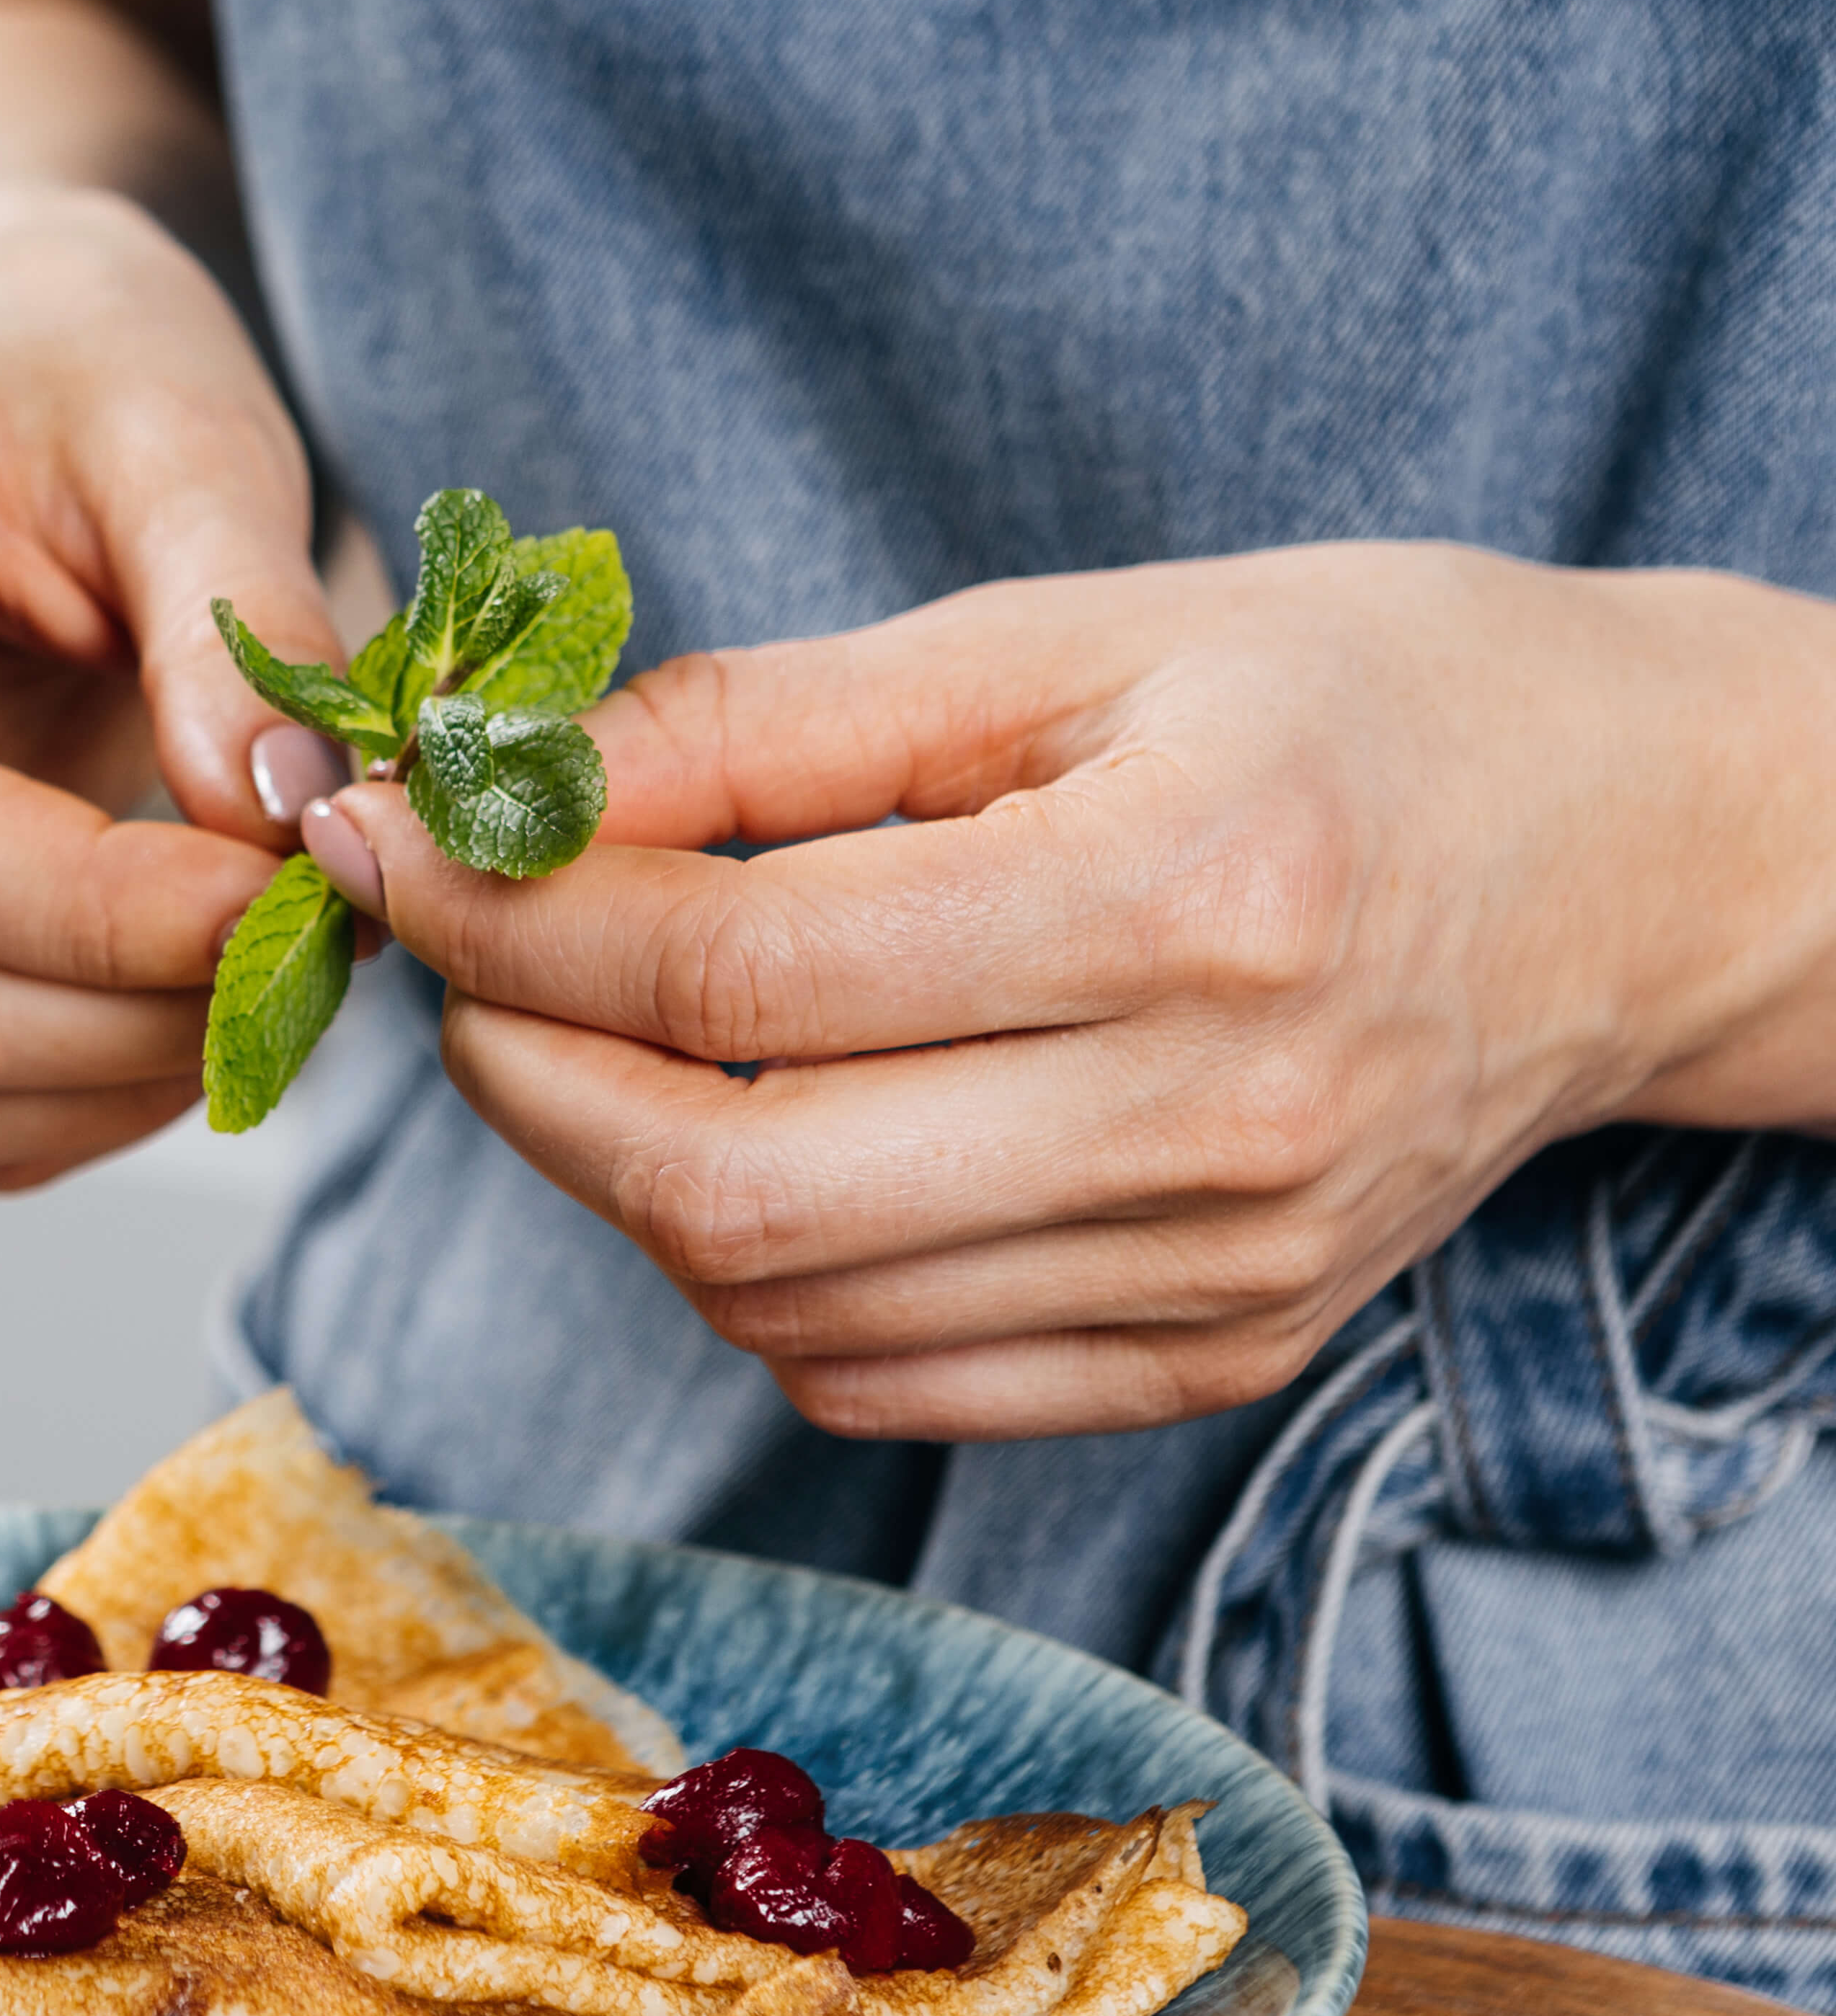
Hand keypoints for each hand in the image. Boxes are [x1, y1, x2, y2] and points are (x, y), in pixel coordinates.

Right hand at [0, 189, 346, 1187]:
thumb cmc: (84, 376)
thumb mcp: (191, 431)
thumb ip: (240, 627)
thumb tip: (285, 823)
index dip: (91, 914)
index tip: (287, 903)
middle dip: (122, 1021)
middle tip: (319, 958)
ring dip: (95, 1089)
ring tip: (265, 991)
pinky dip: (55, 1109)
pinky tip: (177, 1018)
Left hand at [310, 542, 1835, 1437]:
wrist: (1638, 861)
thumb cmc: (1357, 698)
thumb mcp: (1067, 636)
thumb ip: (767, 725)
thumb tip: (507, 787)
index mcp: (1185, 899)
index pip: (733, 978)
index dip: (502, 921)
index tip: (377, 847)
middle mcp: (1210, 1124)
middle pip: (729, 1186)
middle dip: (516, 1077)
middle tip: (447, 962)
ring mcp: (1214, 1278)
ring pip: (780, 1305)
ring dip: (611, 1179)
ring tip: (574, 1037)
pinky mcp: (1209, 1360)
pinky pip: (881, 1378)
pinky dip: (747, 1278)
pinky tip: (726, 1145)